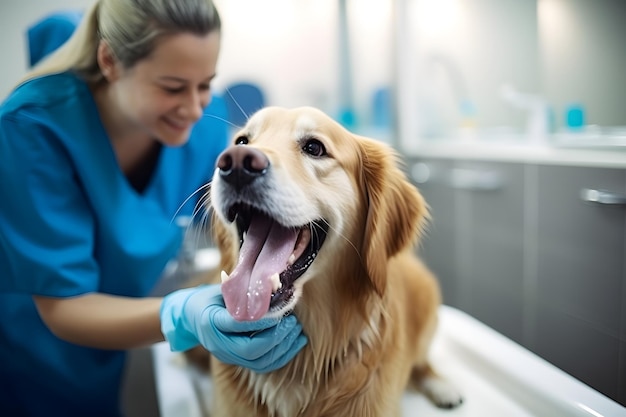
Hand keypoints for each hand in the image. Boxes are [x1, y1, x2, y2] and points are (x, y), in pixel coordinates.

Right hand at [160, 284, 306, 372]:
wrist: (191, 317)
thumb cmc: (210, 299)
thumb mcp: (220, 290)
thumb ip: (241, 291)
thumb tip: (272, 284)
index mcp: (210, 321)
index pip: (237, 324)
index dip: (260, 321)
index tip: (279, 311)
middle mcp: (218, 344)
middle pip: (249, 349)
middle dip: (275, 336)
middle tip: (292, 321)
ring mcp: (227, 355)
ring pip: (258, 361)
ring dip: (282, 347)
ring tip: (296, 330)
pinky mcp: (237, 361)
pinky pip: (262, 366)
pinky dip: (282, 357)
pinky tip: (296, 343)